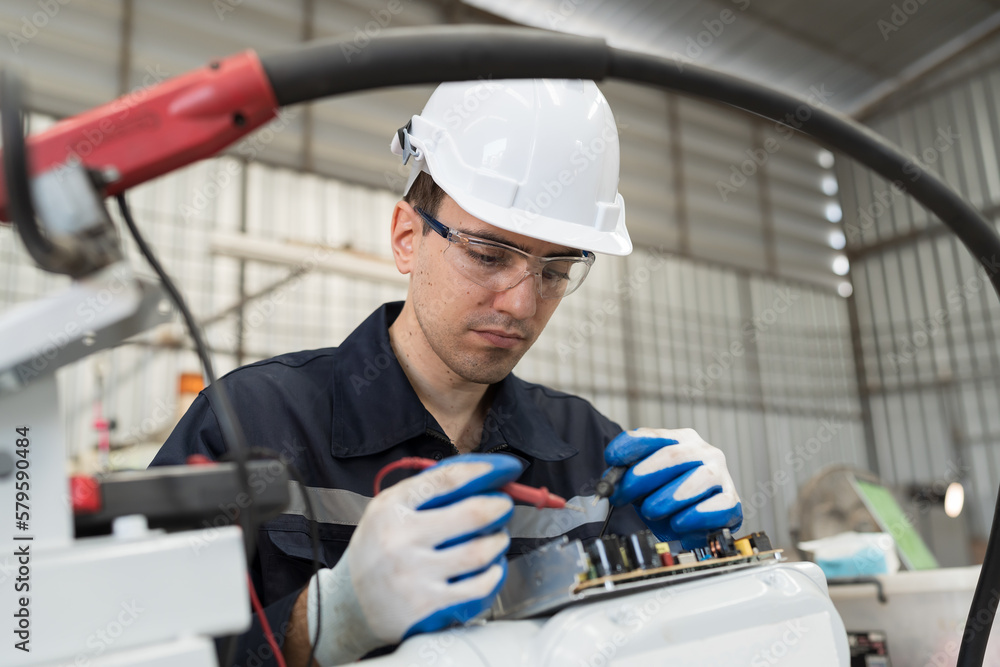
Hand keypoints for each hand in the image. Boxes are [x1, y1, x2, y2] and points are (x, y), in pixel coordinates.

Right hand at [306, 454, 522, 663]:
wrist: (349, 606)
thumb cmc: (377, 551)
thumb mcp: (386, 511)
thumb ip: (423, 492)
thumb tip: (477, 476)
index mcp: (391, 509)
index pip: (446, 479)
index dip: (482, 471)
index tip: (504, 470)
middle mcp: (400, 539)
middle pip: (472, 514)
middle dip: (499, 507)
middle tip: (504, 506)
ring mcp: (414, 575)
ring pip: (479, 552)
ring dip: (499, 541)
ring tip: (498, 537)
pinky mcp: (427, 606)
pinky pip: (478, 587)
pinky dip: (494, 574)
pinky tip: (492, 567)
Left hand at [604, 428, 741, 548]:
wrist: (695, 521)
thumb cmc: (668, 497)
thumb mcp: (644, 483)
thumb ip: (627, 477)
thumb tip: (611, 481)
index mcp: (681, 440)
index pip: (653, 436)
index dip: (630, 446)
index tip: (612, 458)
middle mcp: (704, 452)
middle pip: (673, 456)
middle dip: (642, 476)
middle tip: (622, 494)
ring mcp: (721, 475)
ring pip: (698, 479)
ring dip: (668, 498)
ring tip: (650, 511)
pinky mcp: (731, 501)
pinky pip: (718, 506)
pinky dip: (695, 515)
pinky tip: (678, 522)